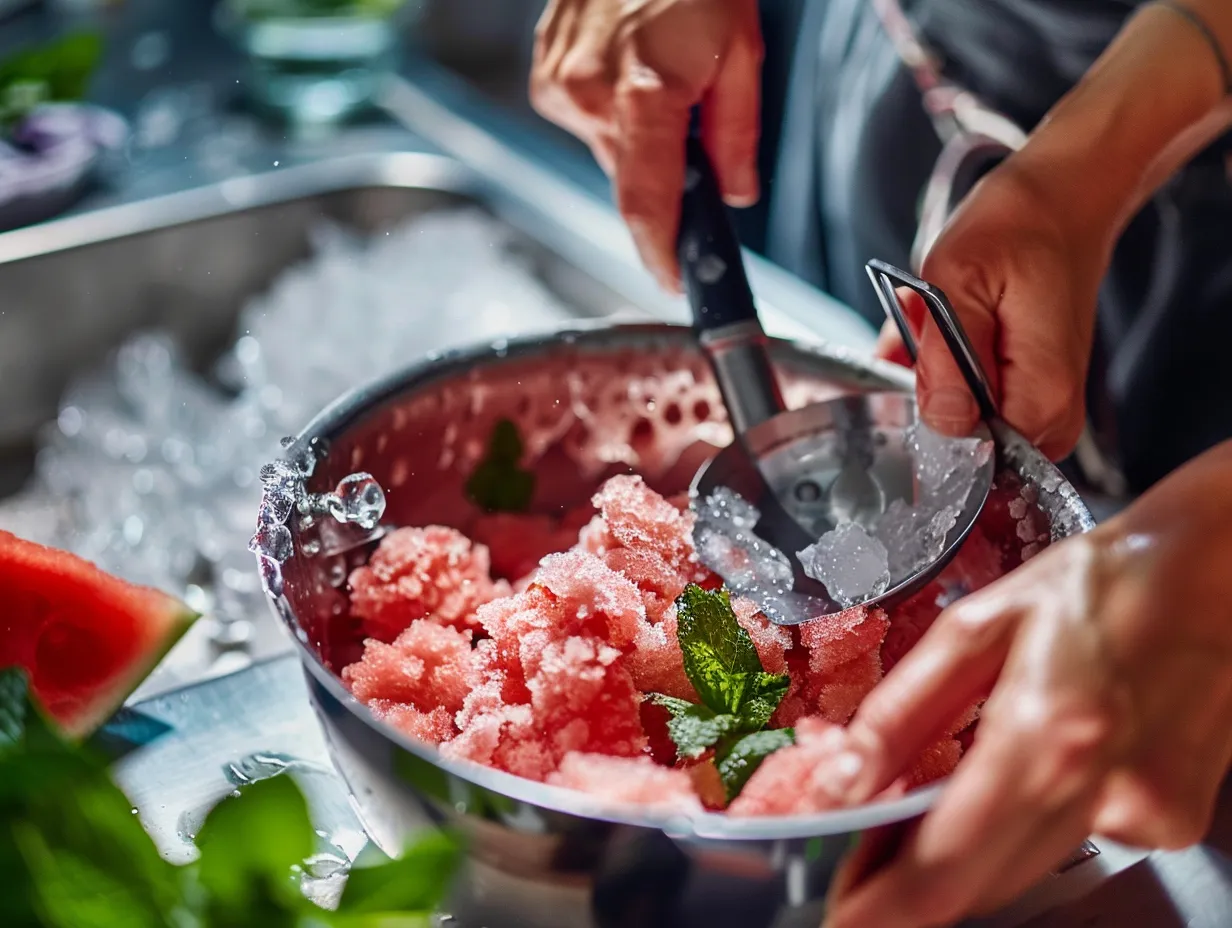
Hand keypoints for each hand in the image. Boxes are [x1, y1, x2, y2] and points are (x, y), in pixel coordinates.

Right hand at [530, 0, 762, 290]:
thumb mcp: (742, 52)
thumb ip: (736, 137)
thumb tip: (733, 194)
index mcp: (643, 95)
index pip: (645, 204)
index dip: (658, 253)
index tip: (672, 282)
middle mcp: (587, 95)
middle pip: (629, 179)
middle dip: (662, 171)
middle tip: (689, 122)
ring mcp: (558, 82)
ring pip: (607, 148)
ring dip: (638, 135)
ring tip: (659, 76)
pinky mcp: (544, 71)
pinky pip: (585, 117)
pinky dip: (612, 108)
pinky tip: (630, 65)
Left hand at [820, 441, 1231, 927]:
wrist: (1210, 573)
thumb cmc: (1096, 582)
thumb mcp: (973, 627)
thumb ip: (901, 713)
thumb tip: (844, 780)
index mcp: (1045, 732)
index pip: (947, 861)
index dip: (883, 903)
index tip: (841, 914)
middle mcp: (1103, 790)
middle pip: (983, 883)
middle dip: (913, 879)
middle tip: (863, 851)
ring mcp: (1146, 813)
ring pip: (1024, 868)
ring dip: (964, 854)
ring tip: (920, 810)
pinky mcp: (1169, 820)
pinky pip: (1071, 841)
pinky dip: (1027, 825)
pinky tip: (1022, 772)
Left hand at [875, 159, 1107, 460]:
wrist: (1060, 201)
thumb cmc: (1016, 229)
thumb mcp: (957, 284)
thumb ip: (947, 363)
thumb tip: (943, 426)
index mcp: (1041, 401)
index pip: (972, 467)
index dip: (922, 435)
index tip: (909, 381)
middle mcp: (1048, 419)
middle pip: (953, 443)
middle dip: (917, 391)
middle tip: (918, 329)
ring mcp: (1037, 411)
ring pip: (948, 419)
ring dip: (921, 371)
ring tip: (927, 315)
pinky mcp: (1022, 395)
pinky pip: (958, 400)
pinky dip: (932, 364)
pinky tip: (934, 323)